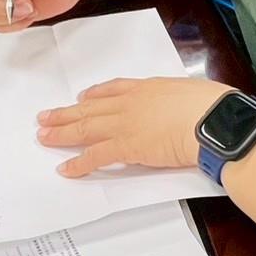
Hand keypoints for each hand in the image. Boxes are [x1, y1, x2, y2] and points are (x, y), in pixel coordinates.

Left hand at [37, 77, 228, 176]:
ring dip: (62, 133)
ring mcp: (125, 124)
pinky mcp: (126, 147)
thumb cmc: (212, 106)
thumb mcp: (193, 92)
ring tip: (43, 136)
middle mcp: (131, 102)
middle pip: (91, 107)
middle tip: (46, 116)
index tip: (82, 97)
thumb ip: (181, 99)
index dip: (95, 94)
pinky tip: (65, 169)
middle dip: (66, 113)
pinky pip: (95, 156)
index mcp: (149, 87)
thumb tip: (187, 104)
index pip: (114, 89)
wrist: (211, 120)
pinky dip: (78, 163)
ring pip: (85, 128)